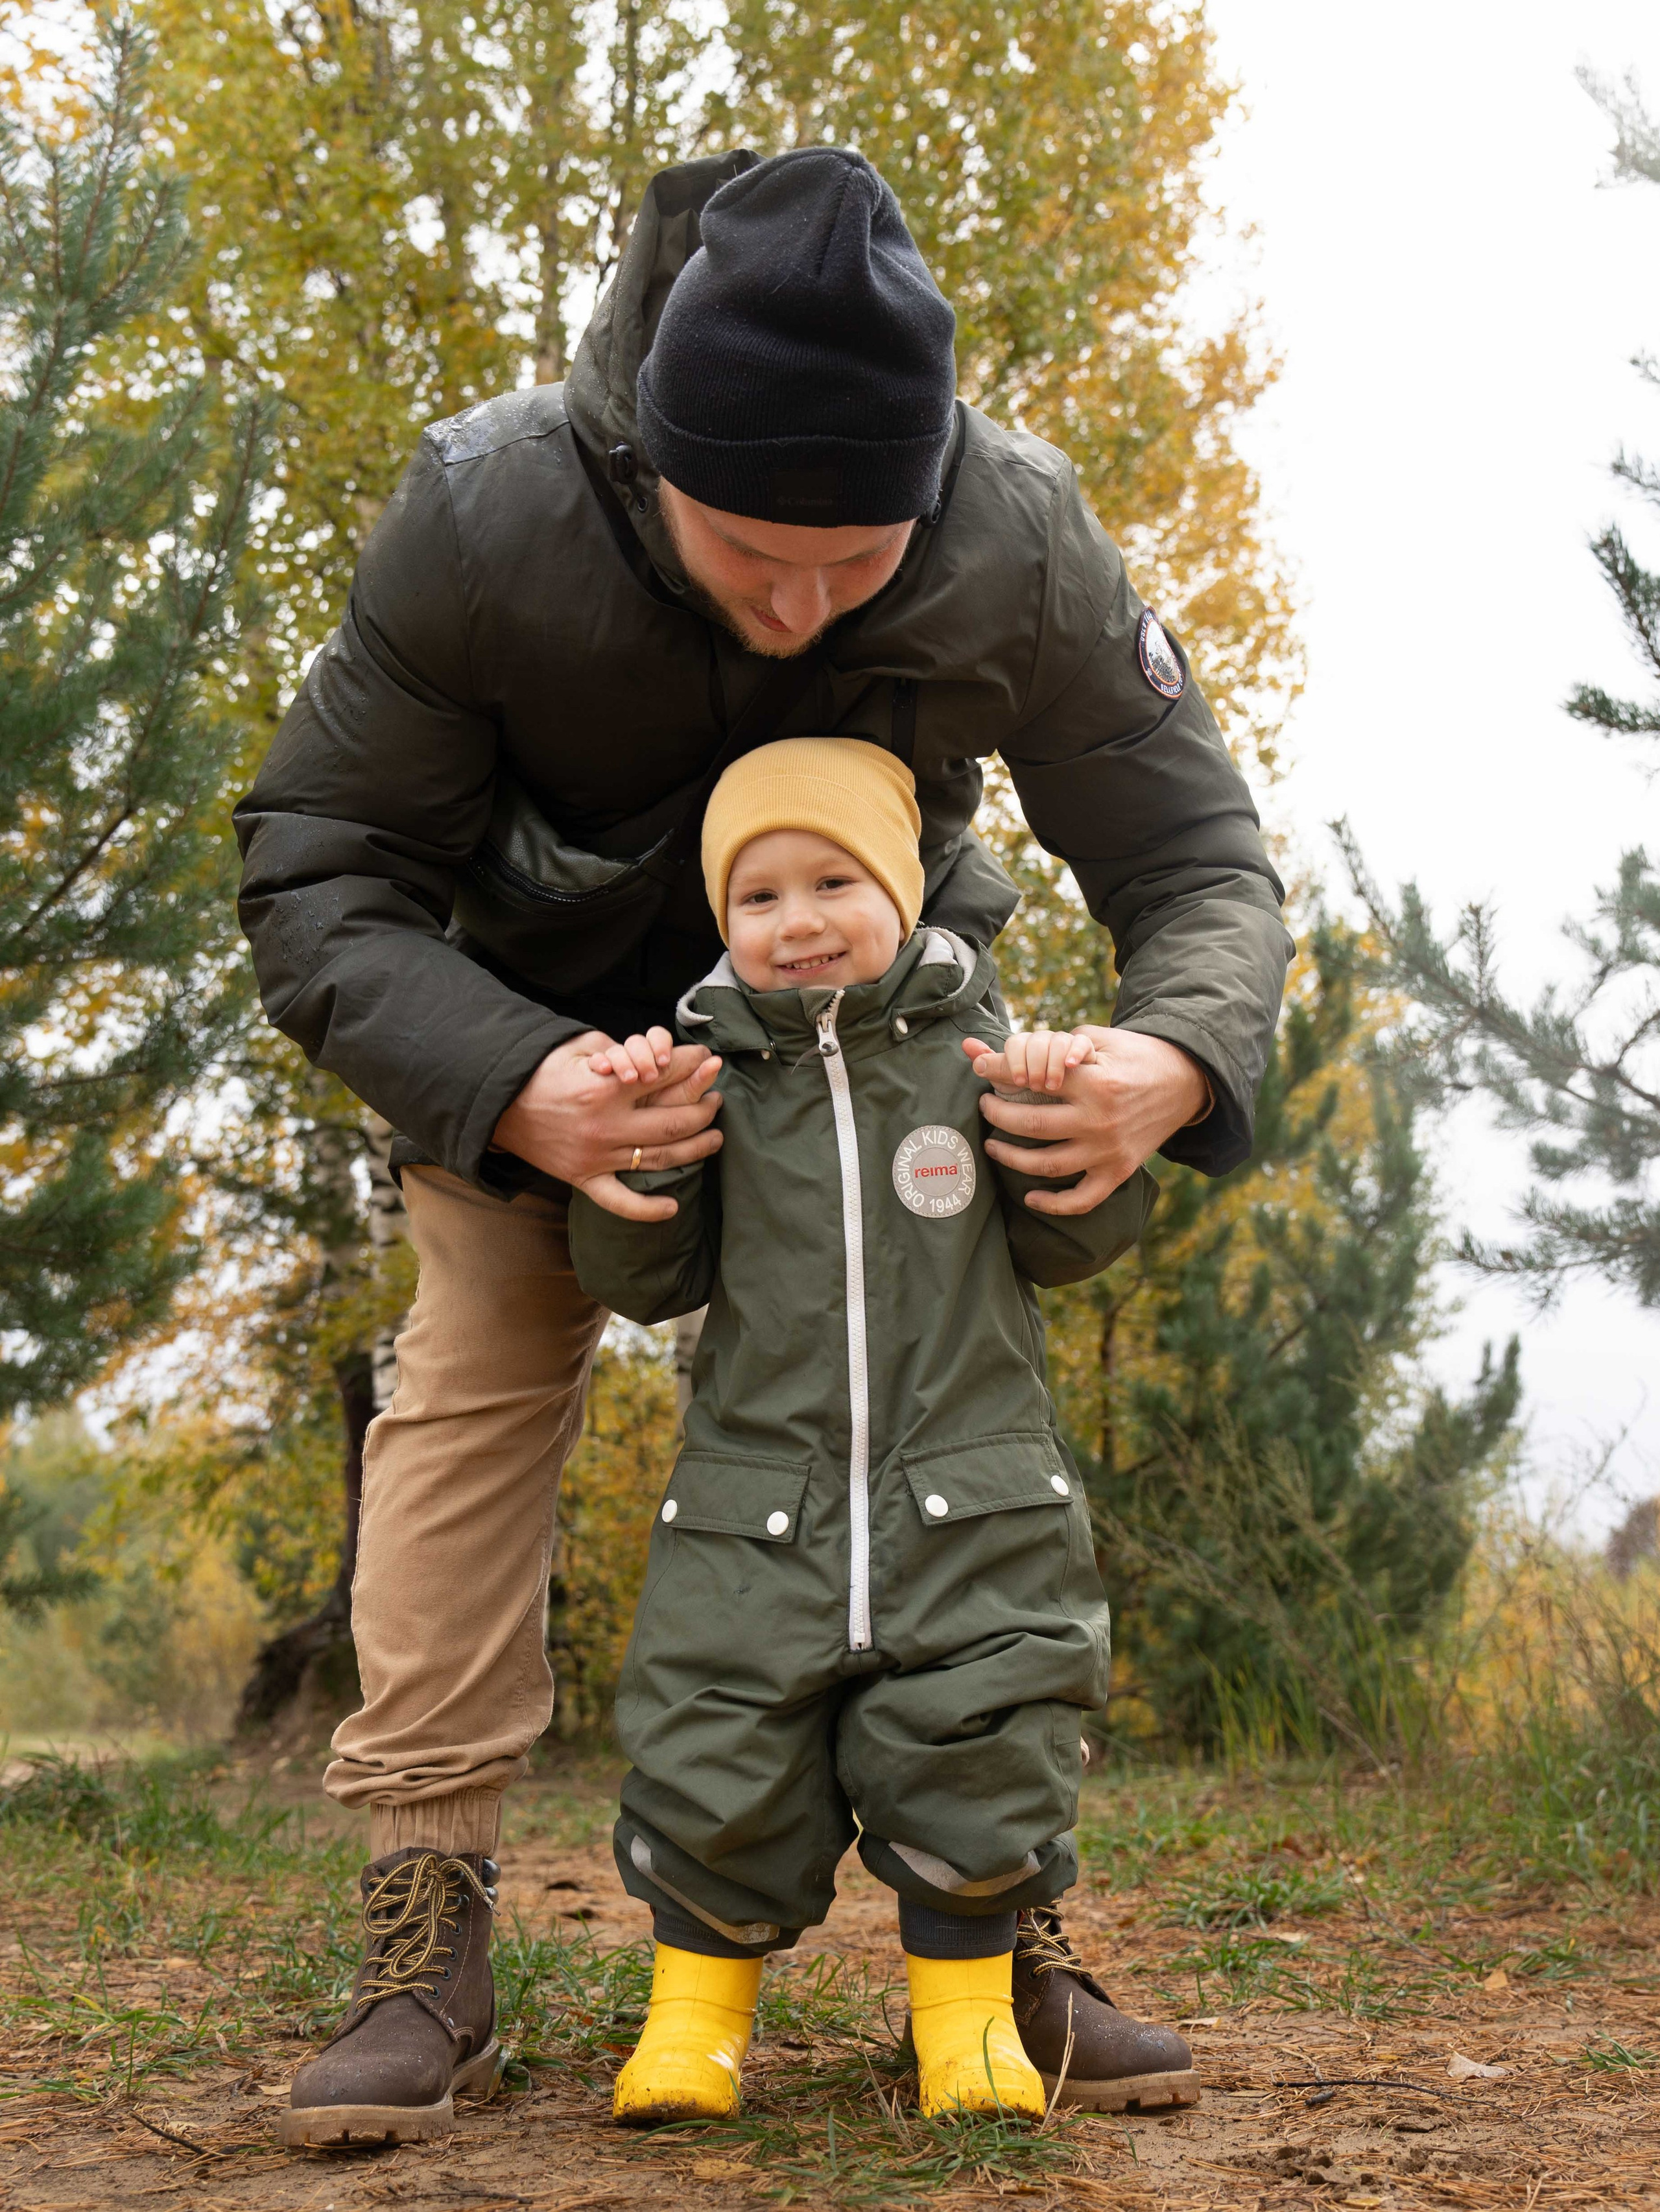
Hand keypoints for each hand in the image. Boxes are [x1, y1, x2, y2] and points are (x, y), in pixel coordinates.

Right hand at [493, 1031, 723, 1222]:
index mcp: (605, 1089)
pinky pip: (619, 1201)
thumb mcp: (579, 1047)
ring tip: (715, 1137)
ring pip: (659, 1159)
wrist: (496, 1102)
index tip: (709, 1062)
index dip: (693, 1067)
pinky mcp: (582, 1178)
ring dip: (695, 1149)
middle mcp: (605, 1126)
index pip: (665, 1077)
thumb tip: (657, 1055)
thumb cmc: (540, 1069)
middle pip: (674, 1122)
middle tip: (717, 1100)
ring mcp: (595, 1157)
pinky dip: (647, 1209)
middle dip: (705, 1108)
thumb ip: (620, 1051)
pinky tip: (673, 1207)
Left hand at [961, 1027, 1208, 1214]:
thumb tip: (993, 1047)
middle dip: (997, 1114)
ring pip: (1046, 1165)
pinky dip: (1053, 1204)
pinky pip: (1081, 1199)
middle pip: (1030, 1123)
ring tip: (993, 1144)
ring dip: (1011, 1157)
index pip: (1032, 1078)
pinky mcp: (1118, 1171)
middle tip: (985, 1106)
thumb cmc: (1135, 1055)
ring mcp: (1108, 1150)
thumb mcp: (1098, 1038)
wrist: (1186, 1081)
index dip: (998, 1072)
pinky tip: (1030, 1197)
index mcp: (1093, 1081)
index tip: (980, 1070)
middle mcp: (1099, 1119)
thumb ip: (1053, 1042)